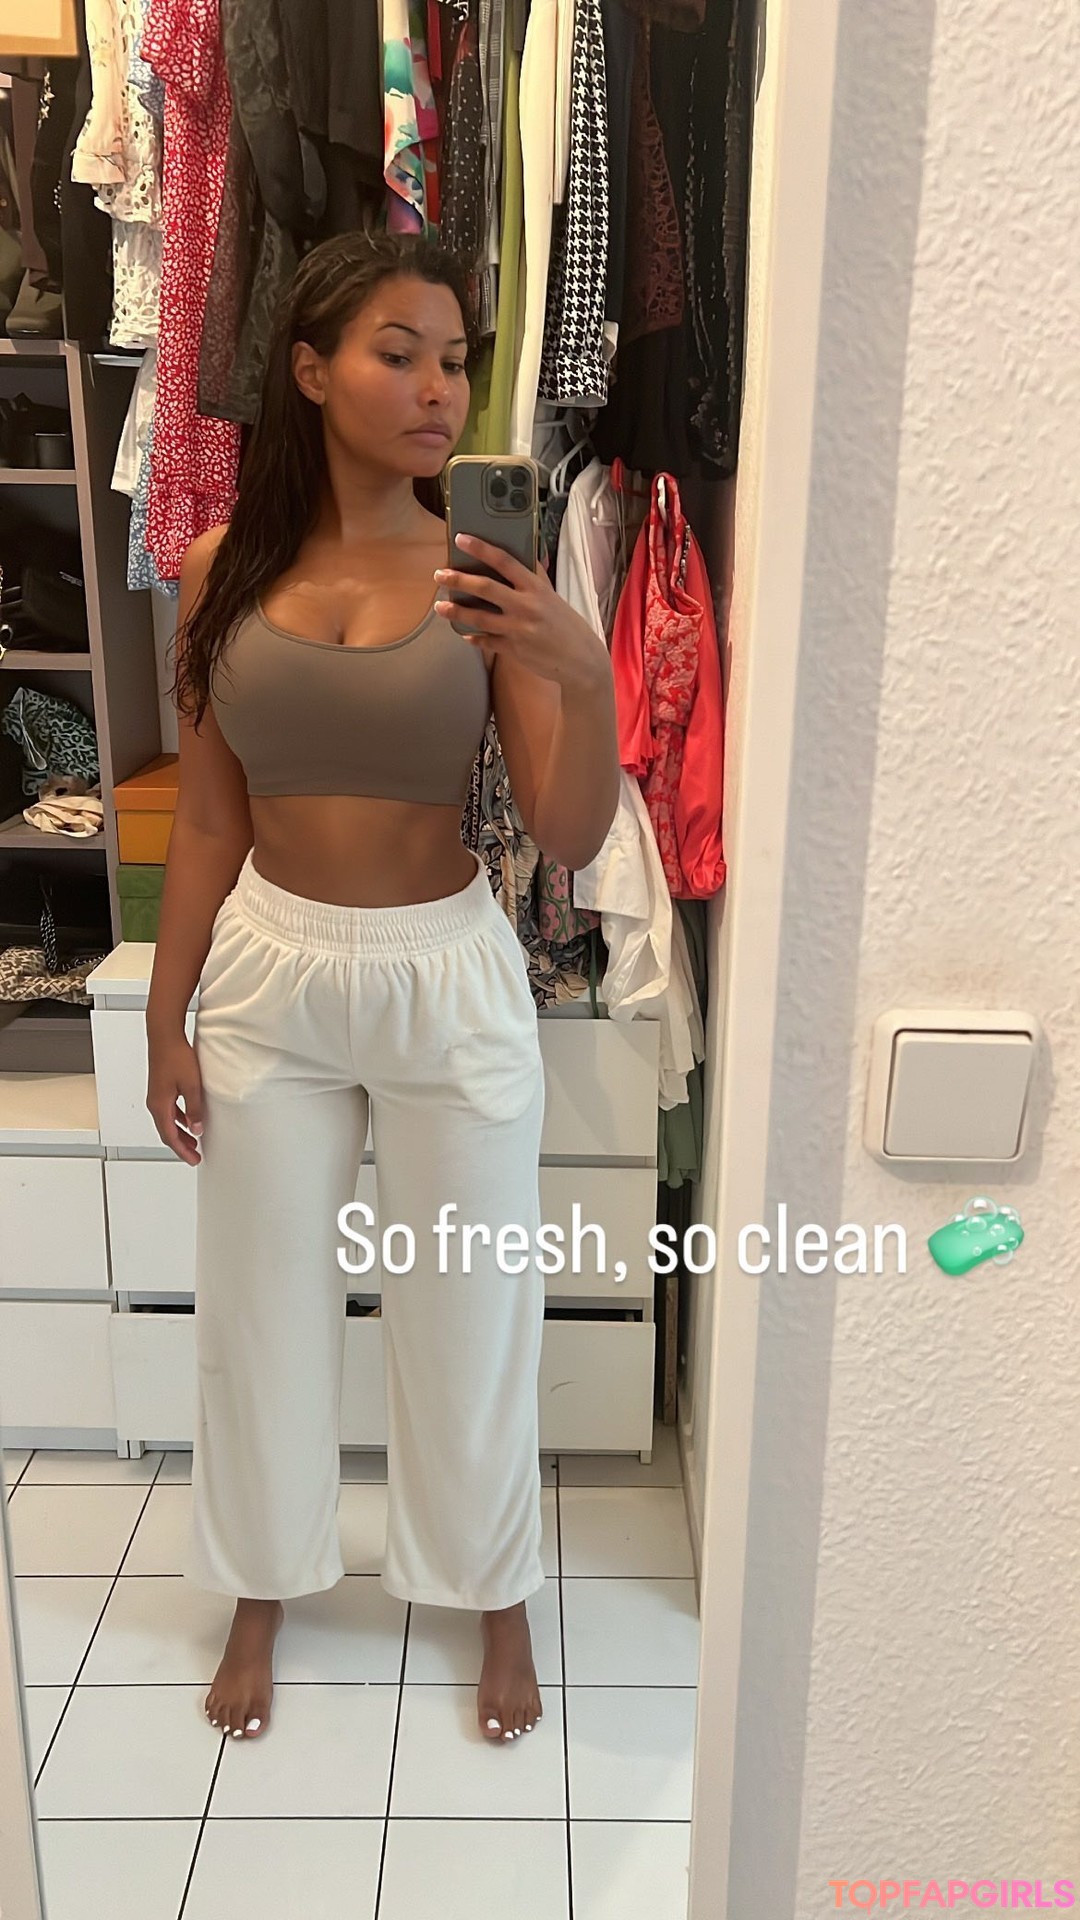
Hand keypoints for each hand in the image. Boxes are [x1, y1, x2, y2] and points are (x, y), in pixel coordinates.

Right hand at [146, 1032, 204, 1165]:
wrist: (165, 1036)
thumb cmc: (175, 1056)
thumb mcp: (192, 1086)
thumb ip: (194, 1109)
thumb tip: (197, 1128)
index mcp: (160, 1105)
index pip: (170, 1136)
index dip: (182, 1151)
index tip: (193, 1159)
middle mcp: (155, 1102)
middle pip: (167, 1132)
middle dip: (181, 1145)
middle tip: (194, 1155)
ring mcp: (157, 1095)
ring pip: (168, 1121)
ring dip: (180, 1132)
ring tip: (193, 1140)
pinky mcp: (160, 1087)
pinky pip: (169, 1110)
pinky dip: (179, 1119)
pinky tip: (188, 1118)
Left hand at [434, 534, 610, 691]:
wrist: (581, 661)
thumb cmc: (567, 626)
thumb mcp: (553, 597)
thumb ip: (535, 579)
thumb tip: (523, 556)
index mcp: (536, 588)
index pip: (505, 561)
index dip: (481, 548)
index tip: (461, 539)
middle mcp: (526, 606)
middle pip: (485, 588)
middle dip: (459, 579)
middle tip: (440, 574)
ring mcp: (518, 630)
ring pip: (479, 618)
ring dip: (456, 611)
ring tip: (440, 606)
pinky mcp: (513, 650)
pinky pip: (486, 642)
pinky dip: (473, 638)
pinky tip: (463, 633)